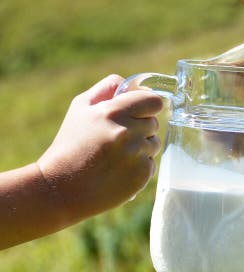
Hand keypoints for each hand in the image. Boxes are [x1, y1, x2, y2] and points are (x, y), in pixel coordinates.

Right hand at [36, 74, 163, 219]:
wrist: (60, 188)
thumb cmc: (70, 145)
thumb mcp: (80, 109)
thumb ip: (106, 90)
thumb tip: (131, 83)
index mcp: (113, 112)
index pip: (154, 101)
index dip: (148, 105)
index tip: (141, 111)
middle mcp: (127, 132)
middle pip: (154, 123)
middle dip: (140, 128)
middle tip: (117, 138)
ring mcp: (136, 155)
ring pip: (154, 144)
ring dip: (141, 147)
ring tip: (115, 155)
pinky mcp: (141, 175)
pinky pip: (152, 164)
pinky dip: (139, 166)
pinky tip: (117, 170)